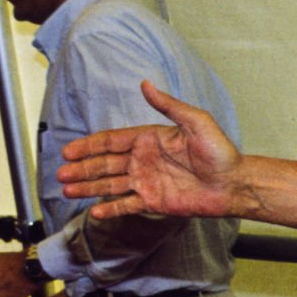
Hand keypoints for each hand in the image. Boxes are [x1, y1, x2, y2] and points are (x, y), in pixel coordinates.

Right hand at [57, 81, 248, 220]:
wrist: (234, 183)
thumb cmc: (220, 152)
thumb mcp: (196, 122)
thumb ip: (169, 105)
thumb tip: (145, 84)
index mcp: (150, 140)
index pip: (112, 141)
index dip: (90, 146)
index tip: (69, 151)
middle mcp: (145, 160)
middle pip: (105, 164)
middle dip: (82, 168)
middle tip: (61, 173)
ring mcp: (148, 182)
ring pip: (110, 185)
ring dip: (89, 187)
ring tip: (67, 189)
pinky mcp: (155, 201)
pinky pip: (127, 205)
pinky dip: (111, 209)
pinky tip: (95, 212)